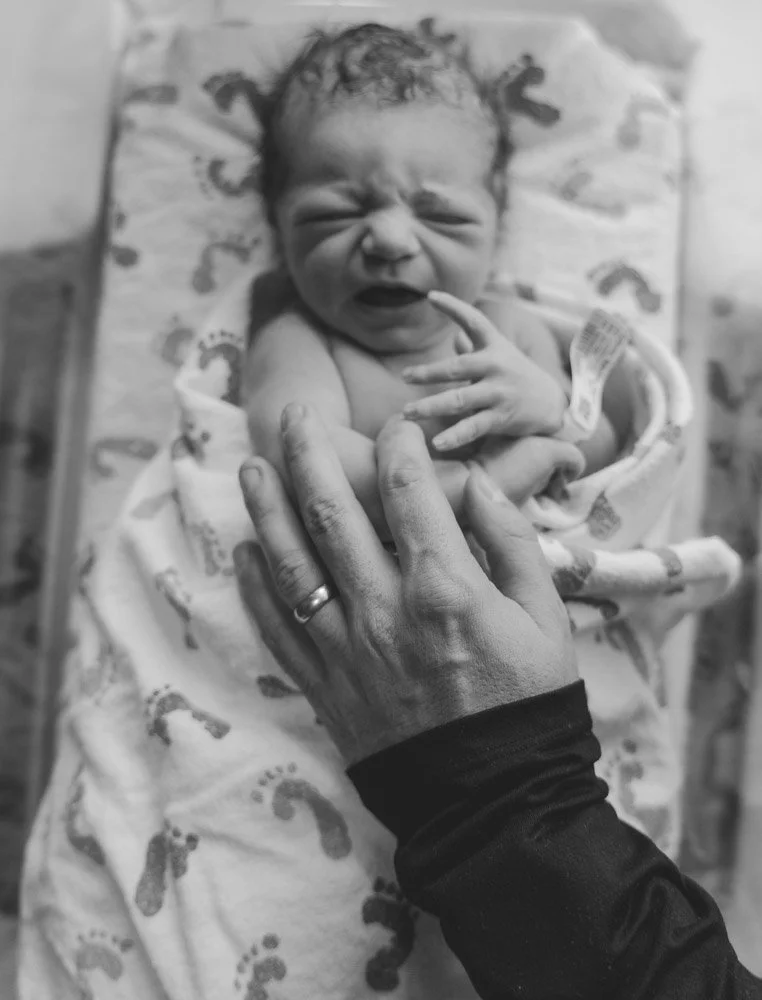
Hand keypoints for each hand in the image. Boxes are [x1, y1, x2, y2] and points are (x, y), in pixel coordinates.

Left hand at [235, 405, 576, 764]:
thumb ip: (511, 544)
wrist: (493, 798)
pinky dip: (256, 586)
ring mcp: (345, 647)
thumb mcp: (546, 618)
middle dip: (309, 453)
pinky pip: (278, 626)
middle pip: (332, 510)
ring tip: (252, 468)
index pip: (410, 489)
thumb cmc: (528, 702)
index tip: (398, 427)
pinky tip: (245, 552)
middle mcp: (383, 608)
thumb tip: (479, 488)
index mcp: (444, 586)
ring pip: (291, 561)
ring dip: (266, 509)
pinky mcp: (325, 684)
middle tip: (294, 417)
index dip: (400, 445)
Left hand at [401, 290, 567, 451]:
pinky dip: (454, 436)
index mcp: (494, 346)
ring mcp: (499, 392)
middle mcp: (496, 366)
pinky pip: (473, 427)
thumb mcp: (500, 357)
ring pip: (459, 400)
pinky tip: (436, 443)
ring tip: (407, 413)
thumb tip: (454, 336)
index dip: (453, 307)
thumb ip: (475, 348)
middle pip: (457, 367)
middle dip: (429, 372)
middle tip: (405, 376)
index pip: (473, 320)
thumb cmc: (516, 376)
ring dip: (430, 406)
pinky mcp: (501, 417)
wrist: (553, 404)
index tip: (431, 296)